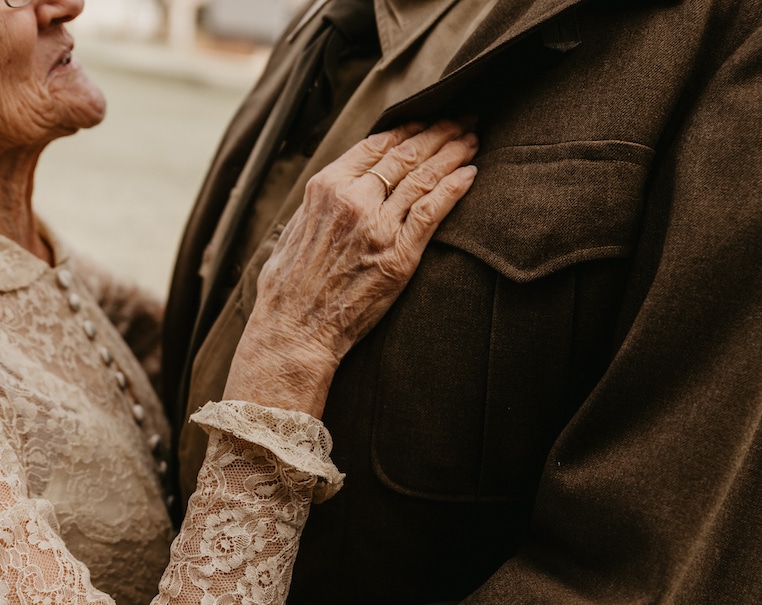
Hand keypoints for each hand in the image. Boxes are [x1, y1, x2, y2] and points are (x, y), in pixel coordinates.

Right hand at [225, 120, 477, 415]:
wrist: (294, 330)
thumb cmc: (288, 288)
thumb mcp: (294, 230)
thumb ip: (321, 206)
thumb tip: (337, 192)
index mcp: (326, 188)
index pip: (376, 146)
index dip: (407, 129)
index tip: (427, 120)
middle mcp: (354, 199)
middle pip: (405, 155)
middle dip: (439, 132)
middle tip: (463, 118)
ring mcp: (378, 226)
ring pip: (424, 177)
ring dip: (453, 154)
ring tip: (473, 140)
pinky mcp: (399, 255)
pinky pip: (433, 212)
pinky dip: (454, 189)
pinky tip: (470, 175)